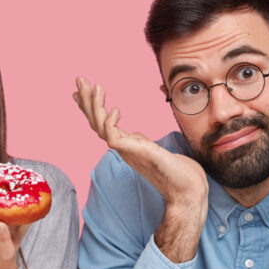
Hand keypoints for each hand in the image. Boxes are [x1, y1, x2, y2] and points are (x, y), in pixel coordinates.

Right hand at [73, 77, 206, 207]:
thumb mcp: (154, 149)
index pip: (101, 123)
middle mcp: (123, 148)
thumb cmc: (178, 172)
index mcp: (126, 145)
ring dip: (95, 106)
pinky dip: (110, 122)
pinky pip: (112, 137)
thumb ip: (141, 141)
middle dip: (86, 101)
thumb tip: (135, 134)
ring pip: (99, 127)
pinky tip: (116, 109)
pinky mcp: (133, 154)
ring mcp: (127, 151)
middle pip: (95, 122)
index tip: (82, 90)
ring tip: (95, 86)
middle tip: (79, 79)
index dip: (91, 107)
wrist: (188, 189)